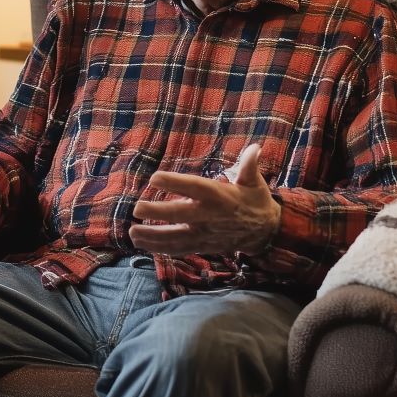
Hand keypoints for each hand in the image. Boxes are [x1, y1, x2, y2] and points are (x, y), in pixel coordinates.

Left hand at [128, 144, 281, 256]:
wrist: (265, 232)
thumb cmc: (254, 201)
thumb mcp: (254, 182)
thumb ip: (249, 165)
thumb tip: (255, 148)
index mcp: (219, 196)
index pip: (194, 187)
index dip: (175, 182)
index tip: (154, 178)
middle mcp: (209, 216)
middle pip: (180, 214)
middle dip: (158, 212)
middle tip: (137, 209)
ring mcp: (204, 234)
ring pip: (175, 237)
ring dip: (152, 236)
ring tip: (132, 232)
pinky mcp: (202, 246)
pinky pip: (178, 249)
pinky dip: (160, 249)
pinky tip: (141, 244)